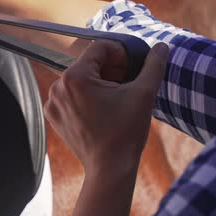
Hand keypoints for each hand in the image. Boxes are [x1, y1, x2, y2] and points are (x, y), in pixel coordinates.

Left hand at [44, 41, 168, 174]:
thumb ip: (153, 65)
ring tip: (116, 98)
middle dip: (110, 68)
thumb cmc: (126, 132)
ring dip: (99, 81)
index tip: (132, 69)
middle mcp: (58, 86)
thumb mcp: (144, 94)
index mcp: (76, 76)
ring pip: (80, 78)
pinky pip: (71, 95)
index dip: (121, 54)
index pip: (100, 48)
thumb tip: (162, 46)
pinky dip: (86, 96)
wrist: (110, 169)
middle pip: (89, 63)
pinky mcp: (54, 115)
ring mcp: (53, 102)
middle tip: (127, 83)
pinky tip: (103, 109)